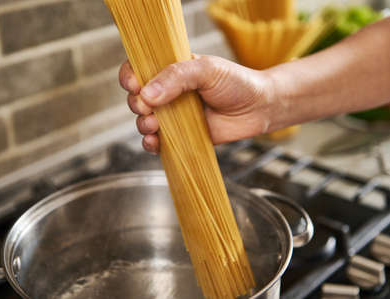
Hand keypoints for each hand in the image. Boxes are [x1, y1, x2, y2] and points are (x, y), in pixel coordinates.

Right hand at [119, 54, 274, 152]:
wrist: (259, 108)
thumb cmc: (237, 83)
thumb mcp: (207, 70)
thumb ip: (176, 77)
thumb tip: (147, 94)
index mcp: (172, 70)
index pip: (140, 68)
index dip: (130, 76)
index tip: (134, 84)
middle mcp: (170, 92)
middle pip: (137, 97)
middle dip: (136, 104)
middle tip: (147, 108)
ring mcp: (174, 114)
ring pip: (144, 120)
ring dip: (143, 124)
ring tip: (155, 125)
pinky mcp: (181, 136)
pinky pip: (158, 141)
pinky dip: (150, 143)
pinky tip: (154, 142)